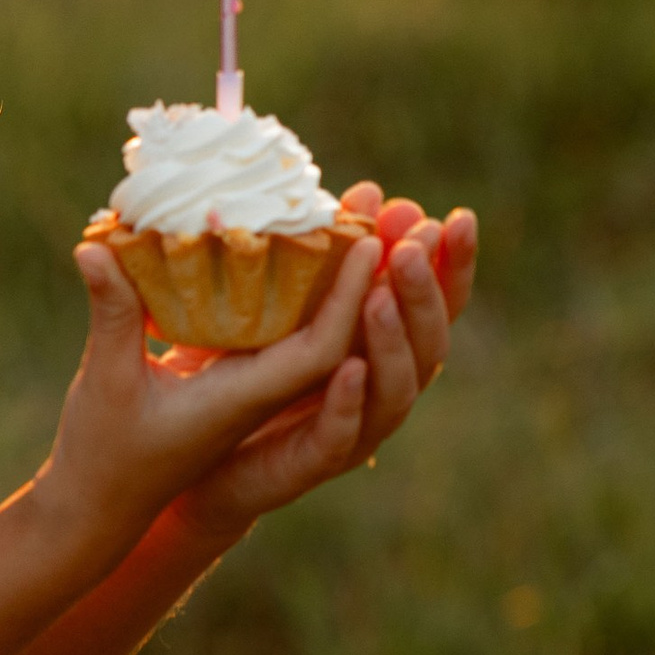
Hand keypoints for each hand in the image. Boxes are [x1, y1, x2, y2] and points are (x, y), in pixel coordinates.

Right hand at [39, 221, 382, 583]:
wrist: (101, 506)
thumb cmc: (103, 453)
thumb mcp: (104, 380)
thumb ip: (112, 314)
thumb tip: (94, 248)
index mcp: (244, 400)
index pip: (320, 349)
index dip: (349, 299)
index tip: (368, 244)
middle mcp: (260, 393)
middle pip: (330, 331)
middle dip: (357, 276)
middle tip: (368, 209)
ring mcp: (251, 386)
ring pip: (309, 327)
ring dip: (332, 278)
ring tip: (344, 217)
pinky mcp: (235, 378)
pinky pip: (280, 328)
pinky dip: (294, 290)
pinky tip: (287, 248)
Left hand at [173, 185, 477, 546]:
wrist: (194, 461)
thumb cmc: (240, 371)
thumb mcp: (280, 301)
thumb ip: (326, 254)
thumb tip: (370, 191)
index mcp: (380, 347)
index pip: (435, 305)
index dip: (454, 267)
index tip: (459, 217)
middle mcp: (379, 388)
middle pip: (428, 344)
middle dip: (424, 293)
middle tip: (412, 247)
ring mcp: (352, 429)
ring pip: (396, 392)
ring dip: (392, 342)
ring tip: (380, 297)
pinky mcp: (310, 463)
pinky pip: (340, 437)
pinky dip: (347, 404)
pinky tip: (345, 370)